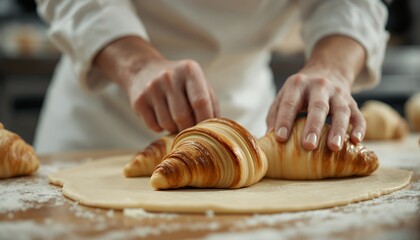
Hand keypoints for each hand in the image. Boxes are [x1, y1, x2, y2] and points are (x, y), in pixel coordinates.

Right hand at [95, 36, 219, 132]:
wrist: (143, 69)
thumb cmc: (180, 82)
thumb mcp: (197, 83)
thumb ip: (211, 103)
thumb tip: (217, 130)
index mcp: (189, 70)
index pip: (200, 101)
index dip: (205, 121)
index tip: (207, 131)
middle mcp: (169, 77)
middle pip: (183, 116)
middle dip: (189, 128)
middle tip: (190, 129)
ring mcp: (152, 88)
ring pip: (168, 124)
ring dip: (175, 129)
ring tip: (175, 120)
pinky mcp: (138, 101)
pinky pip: (154, 126)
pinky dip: (161, 128)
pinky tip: (162, 117)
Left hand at [267, 71, 364, 151]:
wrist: (328, 70)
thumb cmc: (299, 93)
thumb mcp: (284, 96)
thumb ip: (274, 115)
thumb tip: (268, 140)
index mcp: (297, 85)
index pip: (290, 103)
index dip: (284, 120)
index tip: (279, 137)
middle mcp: (319, 86)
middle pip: (317, 106)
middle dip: (313, 126)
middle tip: (308, 146)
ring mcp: (338, 94)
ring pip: (341, 111)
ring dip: (338, 129)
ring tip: (334, 147)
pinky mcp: (352, 103)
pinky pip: (358, 115)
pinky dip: (359, 128)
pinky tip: (356, 141)